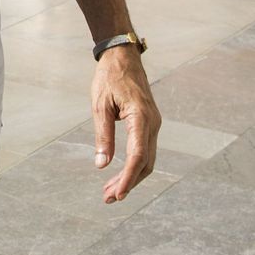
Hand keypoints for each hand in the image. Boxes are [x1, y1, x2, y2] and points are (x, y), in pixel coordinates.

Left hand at [92, 46, 159, 203]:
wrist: (123, 56)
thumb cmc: (109, 77)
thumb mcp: (100, 105)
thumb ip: (102, 135)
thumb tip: (102, 165)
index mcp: (141, 117)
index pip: (138, 155)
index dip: (128, 178)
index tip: (117, 194)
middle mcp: (153, 123)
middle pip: (145, 163)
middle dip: (128, 183)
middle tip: (108, 199)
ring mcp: (154, 124)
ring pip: (147, 159)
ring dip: (131, 177)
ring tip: (110, 192)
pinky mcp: (149, 124)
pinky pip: (145, 149)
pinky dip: (134, 165)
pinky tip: (119, 174)